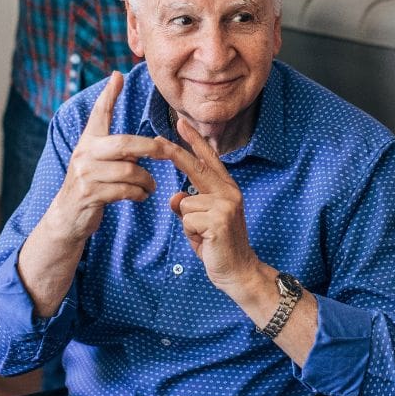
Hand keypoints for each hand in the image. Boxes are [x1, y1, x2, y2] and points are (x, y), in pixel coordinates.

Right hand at [44, 71, 164, 243]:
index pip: (99, 114)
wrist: (68, 216)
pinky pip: (125, 190)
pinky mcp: (89, 194)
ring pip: (129, 171)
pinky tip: (140, 195)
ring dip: (147, 180)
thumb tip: (149, 143)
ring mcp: (85, 174)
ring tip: (150, 185)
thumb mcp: (98, 160)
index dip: (109, 95)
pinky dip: (139, 193)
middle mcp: (84, 153)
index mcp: (89, 141)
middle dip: (151, 148)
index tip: (117, 75)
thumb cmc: (93, 183)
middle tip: (167, 152)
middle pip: (125, 144)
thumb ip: (117, 149)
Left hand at [161, 116, 258, 293]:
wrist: (239, 272)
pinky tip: (207, 241)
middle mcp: (229, 192)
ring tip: (204, 236)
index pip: (209, 160)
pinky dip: (191, 233)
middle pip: (197, 167)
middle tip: (155, 142)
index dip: (194, 141)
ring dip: (187, 223)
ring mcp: (226, 205)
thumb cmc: (218, 247)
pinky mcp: (220, 220)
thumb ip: (188, 206)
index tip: (180, 124)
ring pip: (185, 203)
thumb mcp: (199, 223)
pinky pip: (187, 219)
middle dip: (174, 153)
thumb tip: (175, 196)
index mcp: (226, 189)